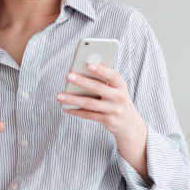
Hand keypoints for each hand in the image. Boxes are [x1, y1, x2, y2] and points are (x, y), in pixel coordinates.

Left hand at [56, 64, 150, 184]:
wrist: (130, 124)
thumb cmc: (118, 101)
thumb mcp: (117, 90)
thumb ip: (104, 82)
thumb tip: (81, 73)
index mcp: (121, 86)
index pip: (113, 75)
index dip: (101, 70)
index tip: (89, 65)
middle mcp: (119, 98)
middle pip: (98, 88)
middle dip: (82, 81)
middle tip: (68, 76)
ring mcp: (114, 110)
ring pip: (90, 103)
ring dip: (73, 99)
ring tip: (59, 95)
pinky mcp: (107, 120)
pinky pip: (88, 115)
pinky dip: (76, 111)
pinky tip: (66, 107)